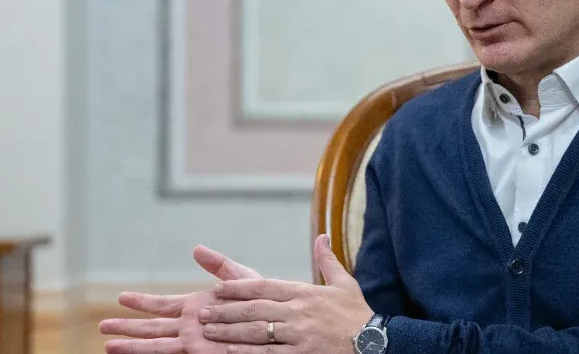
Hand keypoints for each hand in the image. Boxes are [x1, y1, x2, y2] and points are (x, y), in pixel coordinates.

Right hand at [99, 245, 261, 353]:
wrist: (282, 327)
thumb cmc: (266, 304)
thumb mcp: (242, 280)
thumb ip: (220, 266)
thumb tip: (195, 249)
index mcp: (196, 308)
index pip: (161, 305)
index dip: (141, 302)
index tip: (120, 297)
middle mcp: (191, 328)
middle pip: (150, 329)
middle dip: (126, 328)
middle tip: (101, 328)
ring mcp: (196, 344)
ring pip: (157, 345)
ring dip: (132, 347)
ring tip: (107, 347)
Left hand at [199, 234, 373, 352]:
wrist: (375, 342)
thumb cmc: (357, 313)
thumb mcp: (344, 283)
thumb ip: (327, 260)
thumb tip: (322, 237)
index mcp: (305, 292)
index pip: (264, 286)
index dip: (238, 288)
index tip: (218, 289)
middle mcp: (298, 312)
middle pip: (253, 308)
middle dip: (225, 310)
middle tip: (203, 312)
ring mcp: (298, 335)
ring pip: (255, 331)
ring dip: (228, 330)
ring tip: (208, 330)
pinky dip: (245, 352)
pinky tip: (227, 351)